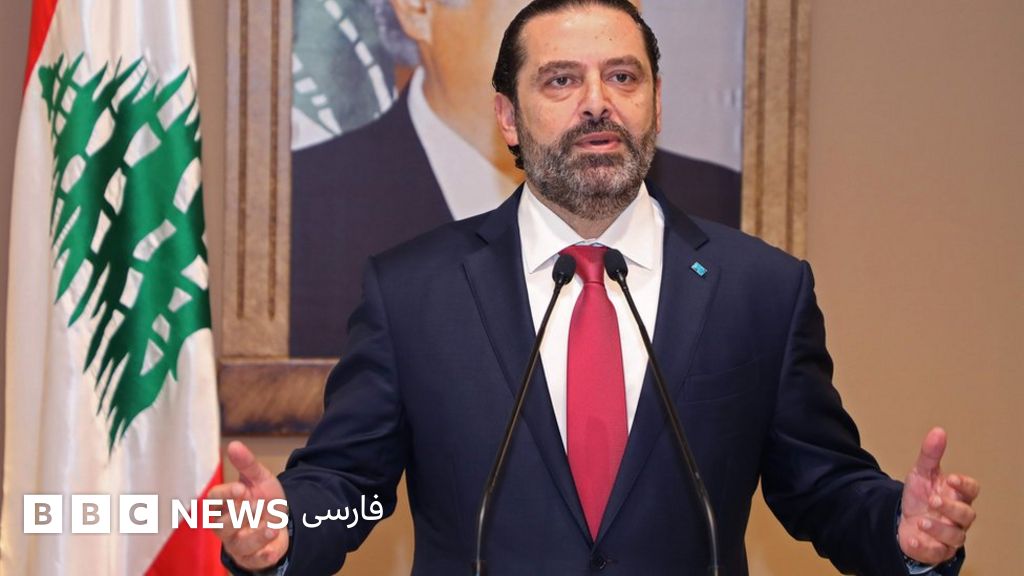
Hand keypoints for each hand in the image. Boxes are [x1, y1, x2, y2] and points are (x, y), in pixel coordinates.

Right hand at [209, 441, 290, 570]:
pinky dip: (262, 556)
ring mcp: (238, 544)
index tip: (240, 488)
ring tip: (271, 527)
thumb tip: (233, 444)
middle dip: (238, 516)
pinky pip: (253, 560)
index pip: (214, 500)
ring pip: (239, 544)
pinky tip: (271, 551)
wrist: (282, 522)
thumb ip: (247, 465)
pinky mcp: (251, 558)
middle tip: (255, 506)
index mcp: (223, 505)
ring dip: (255, 537)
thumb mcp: (259, 479)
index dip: (225, 495)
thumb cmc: (263, 500)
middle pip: (222, 525)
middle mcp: (226, 526)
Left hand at [898, 427, 978, 564]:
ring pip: (956, 536)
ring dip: (938, 529)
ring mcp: (949, 535)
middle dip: (951, 508)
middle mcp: (957, 516)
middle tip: (933, 500)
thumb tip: (938, 431)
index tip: (952, 479)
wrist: (901, 520)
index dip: (965, 485)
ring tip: (920, 521)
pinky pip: (937, 552)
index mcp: (956, 495)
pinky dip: (925, 546)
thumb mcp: (921, 473)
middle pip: (967, 514)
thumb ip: (930, 454)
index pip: (972, 489)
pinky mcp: (938, 550)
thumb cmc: (919, 497)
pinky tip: (912, 538)